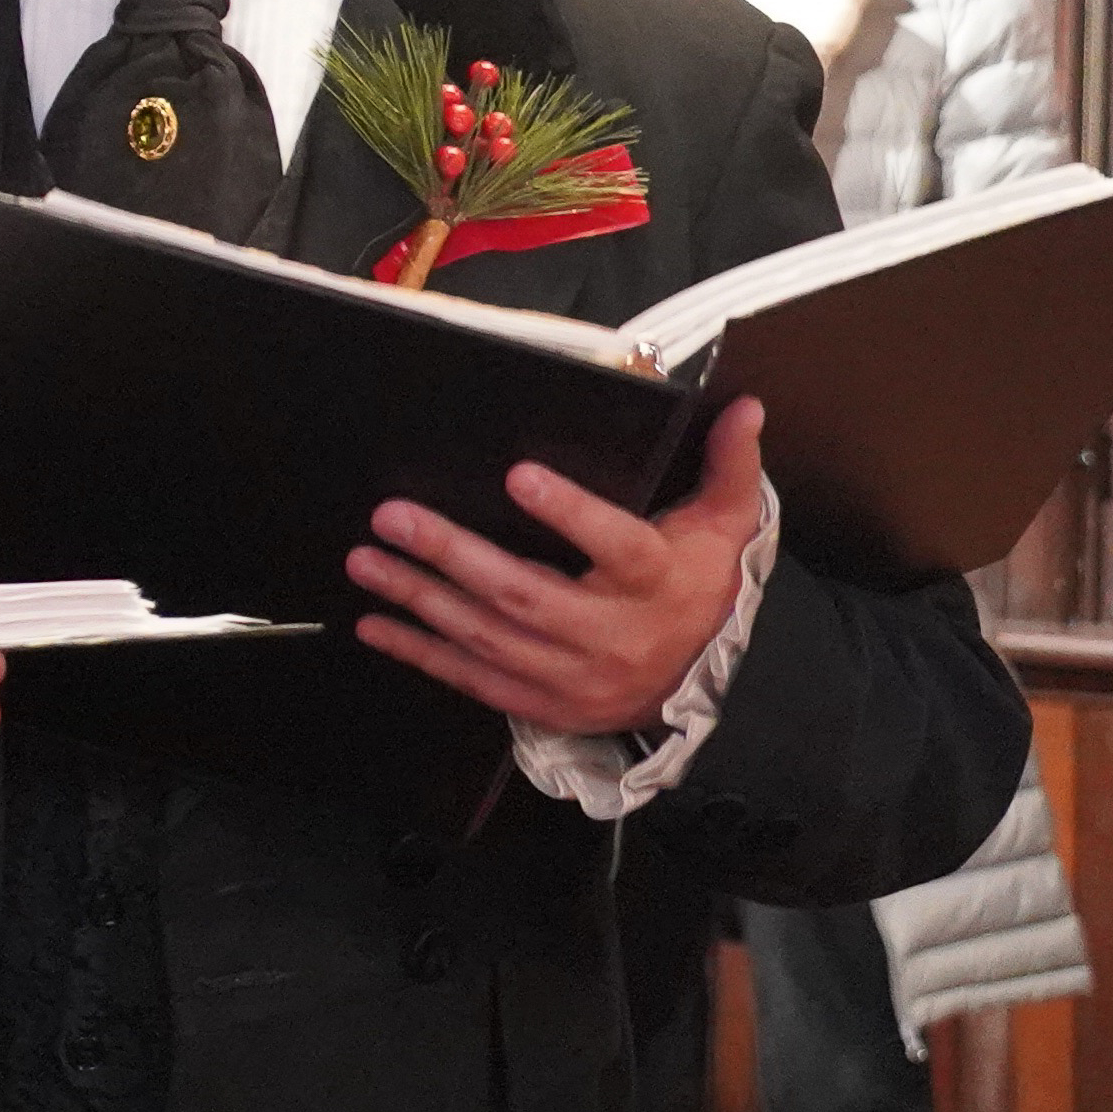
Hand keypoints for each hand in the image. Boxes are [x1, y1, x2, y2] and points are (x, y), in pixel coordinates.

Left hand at [352, 395, 765, 737]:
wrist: (698, 682)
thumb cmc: (698, 585)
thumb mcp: (725, 526)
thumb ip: (730, 464)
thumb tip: (745, 406)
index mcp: (657, 581)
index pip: (618, 546)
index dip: (570, 513)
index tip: (518, 474)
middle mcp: (613, 635)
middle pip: (525, 593)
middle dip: (452, 553)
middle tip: (393, 515)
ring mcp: (575, 677)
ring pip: (488, 637)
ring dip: (420, 597)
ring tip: (367, 559)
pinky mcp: (543, 705)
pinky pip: (473, 680)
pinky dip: (420, 653)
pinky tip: (375, 623)